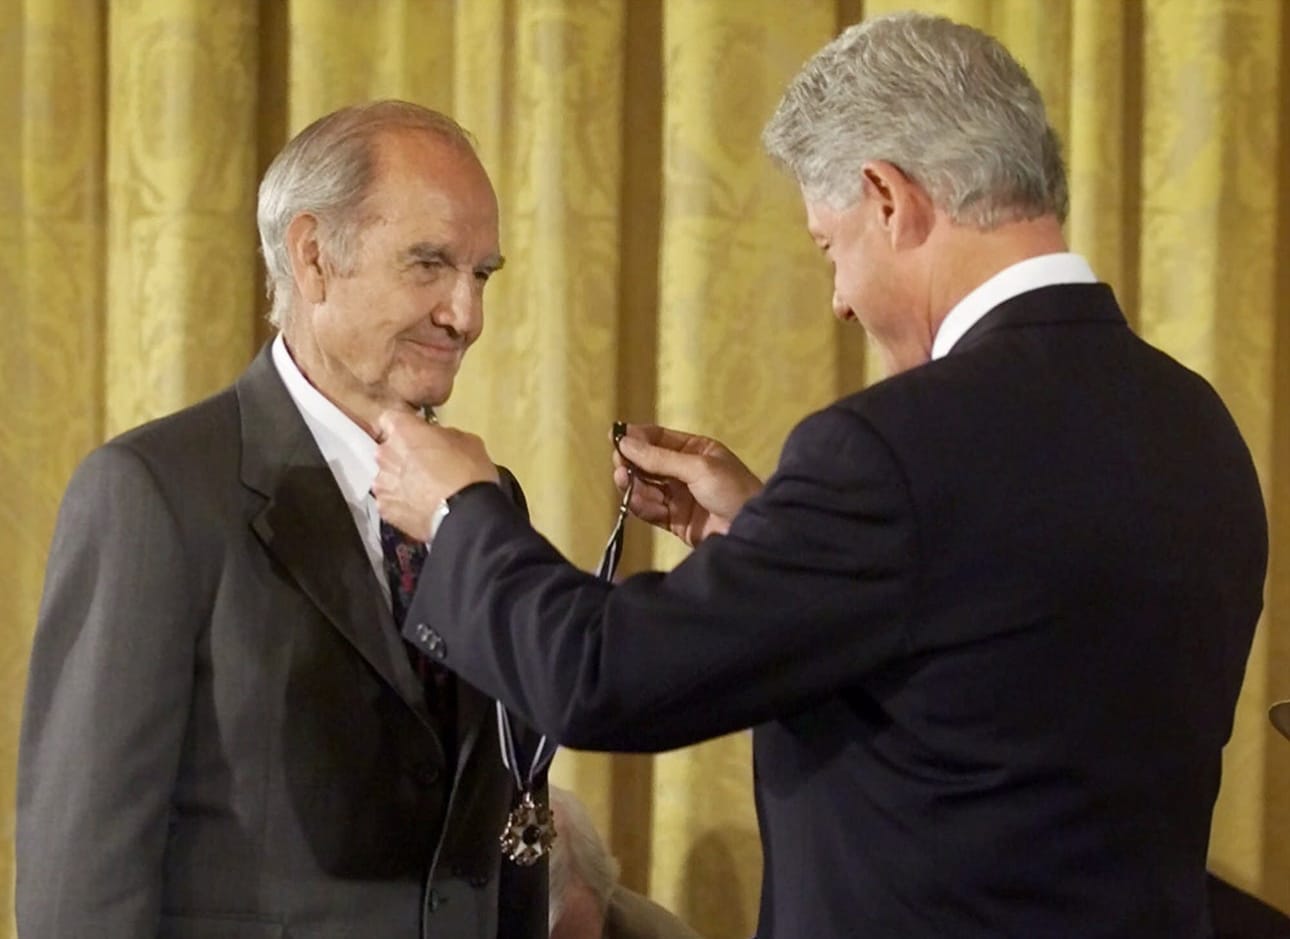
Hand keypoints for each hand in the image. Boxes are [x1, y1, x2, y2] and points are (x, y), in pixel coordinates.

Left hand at [373, 410, 498, 540]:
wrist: (465, 515)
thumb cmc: (468, 473)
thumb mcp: (467, 440)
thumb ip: (444, 434)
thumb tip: (440, 439)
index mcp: (403, 430)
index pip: (390, 418)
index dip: (405, 426)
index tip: (418, 433)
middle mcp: (385, 454)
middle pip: (388, 449)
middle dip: (403, 454)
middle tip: (426, 464)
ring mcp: (382, 483)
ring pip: (388, 475)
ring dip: (401, 479)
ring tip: (424, 490)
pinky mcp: (384, 509)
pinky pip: (391, 499)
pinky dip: (402, 502)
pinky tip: (421, 506)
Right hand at [613, 423, 762, 546]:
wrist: (752, 532)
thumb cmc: (734, 491)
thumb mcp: (698, 468)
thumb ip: (660, 458)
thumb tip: (625, 441)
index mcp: (696, 451)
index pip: (660, 439)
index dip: (637, 438)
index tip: (615, 437)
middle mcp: (685, 472)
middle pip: (648, 464)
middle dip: (631, 462)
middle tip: (618, 463)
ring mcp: (680, 497)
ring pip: (646, 487)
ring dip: (632, 484)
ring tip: (622, 479)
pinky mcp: (676, 521)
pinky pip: (651, 510)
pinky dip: (640, 505)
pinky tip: (633, 500)